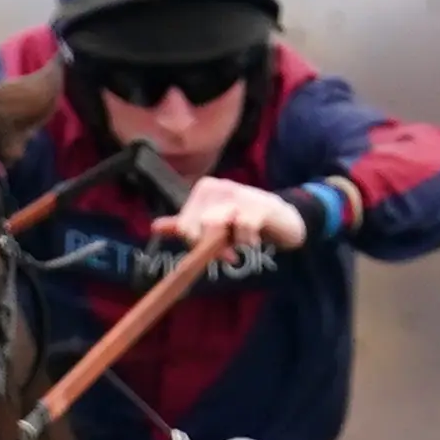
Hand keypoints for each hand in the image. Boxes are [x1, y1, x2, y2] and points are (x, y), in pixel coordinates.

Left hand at [152, 175, 306, 259]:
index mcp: (204, 189)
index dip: (196, 243)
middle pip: (199, 227)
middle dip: (213, 246)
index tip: (213, 249)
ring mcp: (239, 194)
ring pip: (217, 227)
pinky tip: (256, 238)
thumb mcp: (213, 224)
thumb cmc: (244, 221)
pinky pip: (243, 231)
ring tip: (244, 243)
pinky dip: (248, 242)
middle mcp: (218, 187)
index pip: (186, 224)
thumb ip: (185, 225)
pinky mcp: (259, 206)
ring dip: (231, 244)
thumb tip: (155, 227)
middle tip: (230, 252)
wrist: (284, 219)